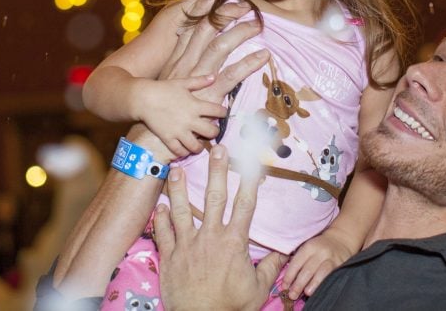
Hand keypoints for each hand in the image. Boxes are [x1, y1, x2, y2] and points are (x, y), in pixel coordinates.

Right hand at [135, 77, 226, 156]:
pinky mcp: (168, 138)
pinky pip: (179, 151)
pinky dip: (184, 152)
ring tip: (199, 144)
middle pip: (211, 132)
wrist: (143, 98)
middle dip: (215, 133)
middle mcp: (190, 120)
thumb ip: (199, 81)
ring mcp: (179, 131)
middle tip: (212, 132)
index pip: (218, 111)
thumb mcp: (182, 83)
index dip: (223, 113)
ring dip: (200, 146)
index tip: (222, 114)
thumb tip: (214, 76)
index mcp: (195, 105)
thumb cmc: (163, 89)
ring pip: (196, 146)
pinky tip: (185, 149)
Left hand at [153, 145, 285, 310]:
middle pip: (214, 197)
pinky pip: (162, 233)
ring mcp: (188, 245)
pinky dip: (160, 218)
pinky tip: (159, 205)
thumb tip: (286, 251)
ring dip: (179, 188)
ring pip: (182, 209)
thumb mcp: (258, 287)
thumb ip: (271, 266)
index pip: (245, 205)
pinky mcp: (170, 256)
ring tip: (176, 168)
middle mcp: (210, 237)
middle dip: (216, 170)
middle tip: (216, 149)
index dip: (249, 181)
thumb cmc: (231, 307)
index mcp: (234, 242)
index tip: (251, 162)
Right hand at [159, 0, 267, 105]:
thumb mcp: (173, 83)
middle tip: (246, 6)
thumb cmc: (168, 109)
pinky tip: (262, 56)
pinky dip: (248, 64)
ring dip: (240, 34)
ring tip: (258, 25)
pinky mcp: (209, 94)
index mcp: (178, 59)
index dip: (203, 9)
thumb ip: (185, 66)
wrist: (155, 133)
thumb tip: (197, 52)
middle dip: (226, 14)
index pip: (191, 27)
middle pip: (207, 30)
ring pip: (220, 47)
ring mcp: (197, 78)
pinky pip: (231, 76)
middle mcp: (187, 65)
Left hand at [281, 229, 354, 299]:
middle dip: (298, 284)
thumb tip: (288, 280)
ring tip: (306, 293)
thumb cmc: (319, 247)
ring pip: (320, 274)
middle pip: (307, 270)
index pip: (296, 263)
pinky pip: (331, 276)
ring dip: (312, 285)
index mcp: (309, 246)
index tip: (284, 287)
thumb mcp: (308, 247)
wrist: (340, 240)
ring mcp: (331, 259)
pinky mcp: (340, 265)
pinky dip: (324, 284)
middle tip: (292, 295)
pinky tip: (319, 290)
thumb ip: (299, 260)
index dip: (289, 276)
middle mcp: (320, 252)